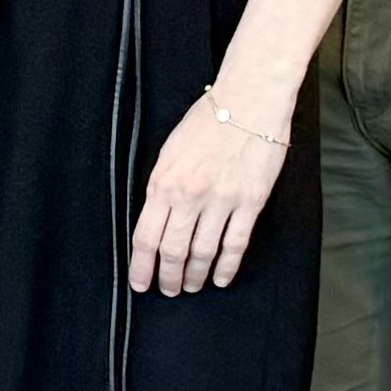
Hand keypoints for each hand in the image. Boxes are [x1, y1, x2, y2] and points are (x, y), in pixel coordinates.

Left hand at [129, 78, 287, 294]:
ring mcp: (221, 201)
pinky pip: (235, 245)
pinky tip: (220, 278)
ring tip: (191, 286)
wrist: (249, 100)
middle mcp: (190, 196)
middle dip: (168, 277)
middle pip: (173, 252)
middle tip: (168, 290)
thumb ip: (161, 187)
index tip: (141, 283)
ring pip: (203, 253)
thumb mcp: (169, 151)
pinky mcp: (250, 202)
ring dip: (195, 276)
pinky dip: (226, 267)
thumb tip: (156, 220)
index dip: (142, 267)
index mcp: (164, 183)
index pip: (146, 237)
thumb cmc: (207, 120)